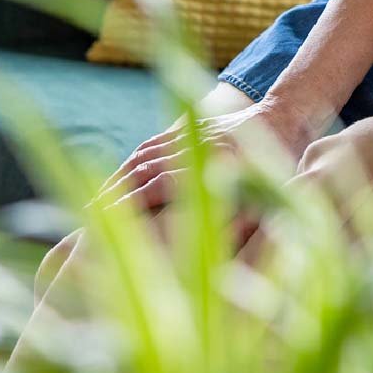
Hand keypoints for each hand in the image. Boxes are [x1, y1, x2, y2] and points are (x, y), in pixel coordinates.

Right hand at [95, 94, 328, 210]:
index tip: (106, 221)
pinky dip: (131, 162)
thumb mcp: (268, 197)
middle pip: (144, 170)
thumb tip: (216, 257)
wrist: (285, 114)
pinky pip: (151, 144)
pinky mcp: (186, 126)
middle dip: (114, 194)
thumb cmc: (282, 167)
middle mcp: (197, 146)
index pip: (162, 184)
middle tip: (87, 217)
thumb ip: (239, 220)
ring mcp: (189, 133)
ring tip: (95, 203)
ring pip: (142, 155)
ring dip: (118, 178)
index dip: (132, 202)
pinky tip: (119, 178)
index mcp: (217, 164)